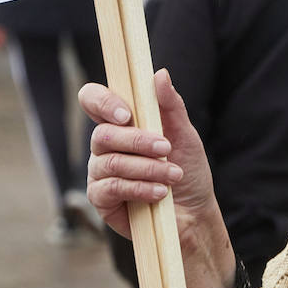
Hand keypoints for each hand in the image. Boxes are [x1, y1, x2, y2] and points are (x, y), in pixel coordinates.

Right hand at [80, 70, 236, 287]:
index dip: (103, 102)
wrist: (194, 214)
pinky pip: (110, 188)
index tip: (127, 113)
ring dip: (146, 167)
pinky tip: (159, 193)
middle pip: (101, 134)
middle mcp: (105, 146)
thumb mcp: (185, 135)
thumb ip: (170, 105)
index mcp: (121, 123)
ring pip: (109, 162)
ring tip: (171, 175)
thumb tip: (158, 73)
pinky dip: (138, 187)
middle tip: (166, 148)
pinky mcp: (101, 200)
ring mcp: (100, 172)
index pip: (93, 100)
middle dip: (137, 141)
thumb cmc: (188, 171)